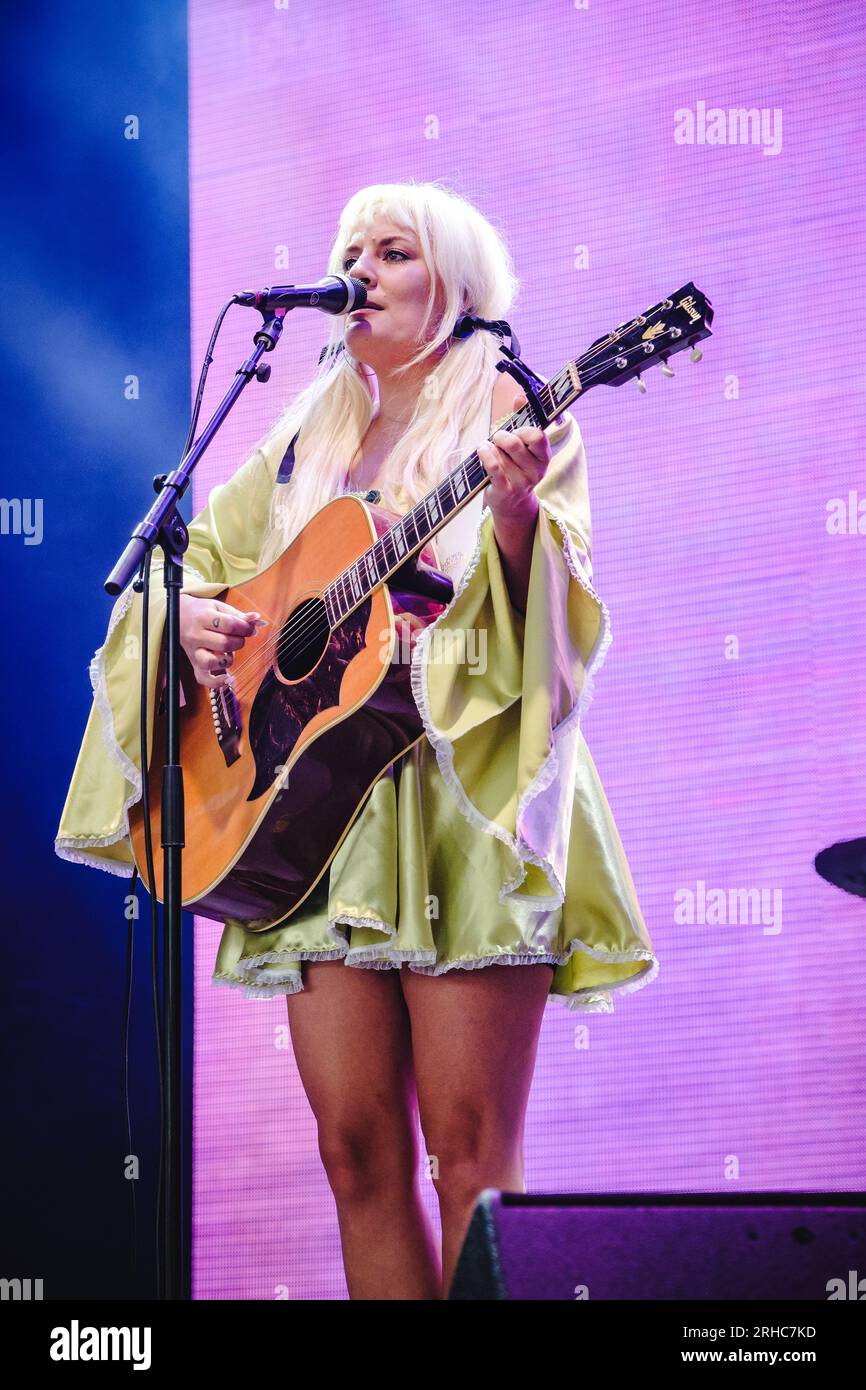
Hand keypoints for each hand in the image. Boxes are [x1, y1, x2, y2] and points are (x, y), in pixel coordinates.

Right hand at [179, 595, 262, 688]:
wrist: (178, 616)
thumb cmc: (202, 612)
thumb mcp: (219, 607)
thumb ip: (238, 615)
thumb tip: (256, 620)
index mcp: (203, 617)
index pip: (230, 625)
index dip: (246, 628)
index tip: (250, 628)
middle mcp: (196, 635)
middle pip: (224, 643)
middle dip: (239, 641)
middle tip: (238, 638)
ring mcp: (193, 651)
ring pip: (213, 662)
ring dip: (228, 659)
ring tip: (229, 651)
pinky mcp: (194, 664)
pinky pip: (203, 679)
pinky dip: (217, 682)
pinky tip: (228, 678)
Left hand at [478, 389, 551, 525]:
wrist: (511, 504)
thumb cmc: (514, 468)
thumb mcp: (522, 446)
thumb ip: (523, 420)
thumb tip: (520, 396)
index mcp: (544, 457)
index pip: (537, 436)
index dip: (523, 429)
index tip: (515, 430)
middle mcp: (536, 471)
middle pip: (515, 442)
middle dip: (502, 436)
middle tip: (497, 438)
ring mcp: (522, 482)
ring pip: (501, 453)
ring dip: (490, 447)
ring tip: (488, 448)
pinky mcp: (506, 490)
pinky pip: (494, 466)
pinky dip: (485, 454)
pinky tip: (482, 450)